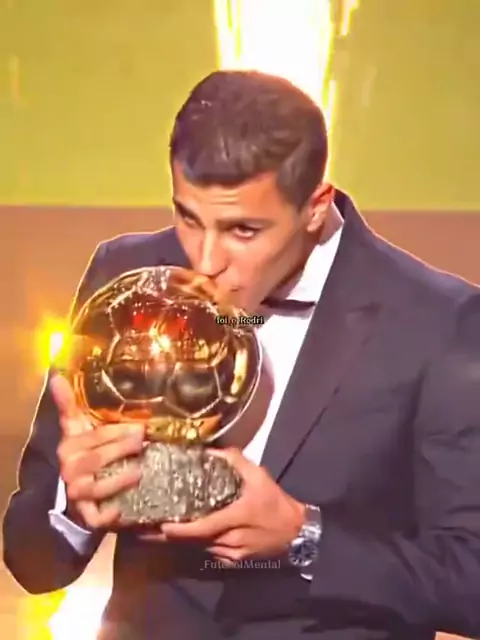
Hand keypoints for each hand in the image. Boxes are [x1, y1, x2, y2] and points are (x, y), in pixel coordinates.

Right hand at [51, 374, 143, 529]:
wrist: (77, 492)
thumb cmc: (83, 452)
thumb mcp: (76, 428)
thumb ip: (69, 404)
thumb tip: (56, 375)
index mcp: (69, 445)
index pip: (96, 436)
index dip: (119, 431)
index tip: (141, 426)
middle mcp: (70, 469)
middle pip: (97, 459)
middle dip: (122, 449)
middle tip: (144, 442)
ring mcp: (76, 493)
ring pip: (95, 487)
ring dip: (119, 479)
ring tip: (140, 472)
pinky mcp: (85, 514)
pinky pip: (94, 517)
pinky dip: (107, 516)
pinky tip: (121, 509)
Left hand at [161, 448, 305, 564]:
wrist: (295, 532)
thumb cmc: (275, 502)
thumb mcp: (259, 475)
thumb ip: (234, 460)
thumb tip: (209, 450)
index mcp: (237, 517)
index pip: (204, 528)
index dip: (181, 530)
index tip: (161, 526)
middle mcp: (231, 540)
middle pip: (196, 541)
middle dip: (171, 536)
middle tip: (146, 528)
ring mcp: (231, 553)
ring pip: (200, 548)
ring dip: (181, 540)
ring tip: (157, 530)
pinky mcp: (233, 561)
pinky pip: (208, 552)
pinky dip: (194, 544)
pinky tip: (181, 535)